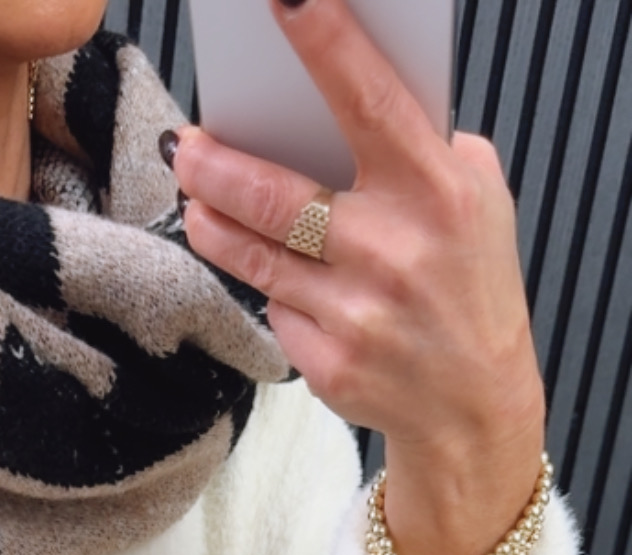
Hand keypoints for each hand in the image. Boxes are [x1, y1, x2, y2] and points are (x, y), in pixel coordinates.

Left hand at [169, 0, 546, 554]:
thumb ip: (428, 147)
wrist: (475, 405)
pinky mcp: (327, 363)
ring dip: (212, 220)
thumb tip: (348, 99)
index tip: (284, 1)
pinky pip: (274, 308)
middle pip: (276, 194)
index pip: (369, 102)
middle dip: (218, 164)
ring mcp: (355, 314)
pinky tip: (262, 270)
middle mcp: (392, 252)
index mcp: (437, 193)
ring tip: (193, 192)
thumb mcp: (480, 202)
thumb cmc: (472, 285)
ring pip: (255, 255)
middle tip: (186, 143)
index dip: (324, 46)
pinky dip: (266, 287)